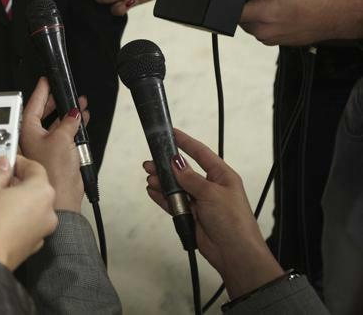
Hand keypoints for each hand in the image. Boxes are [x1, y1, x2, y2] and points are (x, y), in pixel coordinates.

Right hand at [0, 156, 56, 272]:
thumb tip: (1, 166)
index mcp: (41, 192)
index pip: (34, 167)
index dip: (16, 160)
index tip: (1, 159)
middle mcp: (45, 212)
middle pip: (25, 188)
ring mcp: (38, 232)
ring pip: (16, 207)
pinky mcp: (26, 247)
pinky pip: (13, 224)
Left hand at [20, 77, 87, 211]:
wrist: (63, 195)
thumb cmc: (54, 171)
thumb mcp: (62, 139)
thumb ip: (68, 122)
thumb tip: (73, 113)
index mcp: (28, 132)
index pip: (32, 106)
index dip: (40, 92)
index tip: (45, 81)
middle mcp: (34, 138)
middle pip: (43, 114)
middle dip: (55, 103)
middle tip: (62, 91)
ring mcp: (45, 146)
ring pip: (55, 124)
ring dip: (67, 114)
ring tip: (79, 103)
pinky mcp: (56, 154)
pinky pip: (64, 134)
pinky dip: (73, 126)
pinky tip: (82, 120)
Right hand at [144, 129, 283, 298]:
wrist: (235, 253)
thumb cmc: (233, 221)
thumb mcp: (211, 193)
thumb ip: (190, 178)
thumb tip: (176, 162)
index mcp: (222, 176)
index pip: (201, 153)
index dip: (185, 142)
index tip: (171, 132)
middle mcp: (210, 187)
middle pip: (184, 171)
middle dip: (166, 166)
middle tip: (150, 161)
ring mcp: (200, 202)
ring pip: (176, 187)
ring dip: (163, 182)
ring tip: (150, 178)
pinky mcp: (191, 215)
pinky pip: (173, 203)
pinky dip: (162, 197)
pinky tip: (153, 191)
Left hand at [240, 0, 362, 45]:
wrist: (339, 15)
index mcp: (263, 15)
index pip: (233, 9)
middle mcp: (263, 31)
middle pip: (241, 15)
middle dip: (251, 1)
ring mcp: (269, 39)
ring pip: (251, 21)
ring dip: (260, 10)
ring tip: (279, 0)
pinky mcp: (275, 41)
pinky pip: (262, 28)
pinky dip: (268, 18)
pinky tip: (283, 10)